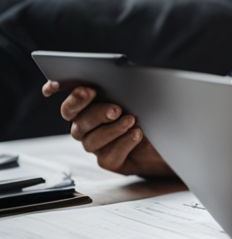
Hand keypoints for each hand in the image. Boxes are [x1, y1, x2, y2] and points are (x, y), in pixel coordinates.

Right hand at [43, 81, 173, 177]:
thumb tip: (124, 77)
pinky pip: (109, 155)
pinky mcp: (109, 161)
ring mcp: (96, 144)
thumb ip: (126, 86)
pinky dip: (123, 143)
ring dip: (112, 129)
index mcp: (88, 106)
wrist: (170, 140)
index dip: (56, 91)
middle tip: (114, 108)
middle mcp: (86, 126)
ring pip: (91, 139)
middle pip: (77, 119)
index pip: (68, 100)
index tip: (54, 87)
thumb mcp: (142, 96)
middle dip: (93, 112)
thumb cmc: (152, 113)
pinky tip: (136, 134)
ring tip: (131, 120)